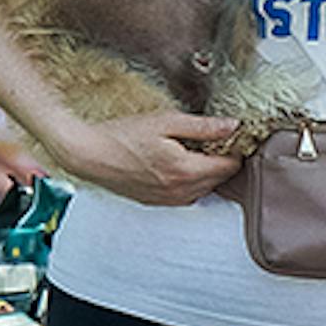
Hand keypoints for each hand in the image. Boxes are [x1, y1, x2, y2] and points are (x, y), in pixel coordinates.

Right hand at [45, 111, 245, 208]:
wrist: (90, 156)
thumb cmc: (123, 136)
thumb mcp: (166, 122)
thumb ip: (203, 127)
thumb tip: (233, 126)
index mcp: (186, 171)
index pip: (231, 166)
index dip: (235, 148)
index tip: (229, 134)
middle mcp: (181, 191)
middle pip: (222, 179)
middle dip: (222, 159)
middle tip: (211, 138)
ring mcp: (170, 201)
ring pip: (206, 188)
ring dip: (207, 171)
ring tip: (191, 149)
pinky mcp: (160, 203)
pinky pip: (189, 194)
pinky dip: (191, 180)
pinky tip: (177, 163)